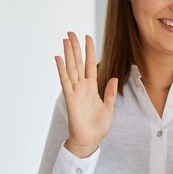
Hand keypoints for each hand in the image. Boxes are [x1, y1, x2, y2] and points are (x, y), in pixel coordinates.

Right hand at [55, 32, 117, 157]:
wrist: (89, 140)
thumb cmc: (98, 126)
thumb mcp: (109, 107)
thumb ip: (110, 92)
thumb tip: (113, 77)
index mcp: (92, 88)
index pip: (91, 65)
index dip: (90, 51)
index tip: (88, 37)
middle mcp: (82, 87)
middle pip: (78, 62)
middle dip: (75, 47)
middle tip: (71, 33)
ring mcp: (75, 91)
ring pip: (71, 68)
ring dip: (68, 54)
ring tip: (65, 40)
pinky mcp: (70, 98)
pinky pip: (65, 81)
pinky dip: (61, 69)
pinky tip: (59, 58)